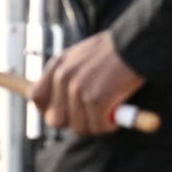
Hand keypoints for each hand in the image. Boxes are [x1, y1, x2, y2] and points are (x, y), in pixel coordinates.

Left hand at [31, 30, 145, 135]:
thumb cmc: (113, 52)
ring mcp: (78, 89)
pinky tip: (118, 112)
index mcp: (57, 65)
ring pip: (79, 127)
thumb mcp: (81, 57)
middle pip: (56, 119)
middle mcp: (63, 77)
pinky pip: (99, 126)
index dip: (49, 110)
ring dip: (96, 125)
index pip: (36, 96)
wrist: (136, 44)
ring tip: (109, 111)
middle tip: (93, 117)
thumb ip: (69, 77)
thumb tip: (65, 105)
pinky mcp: (95, 99)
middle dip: (75, 122)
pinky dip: (110, 125)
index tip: (66, 114)